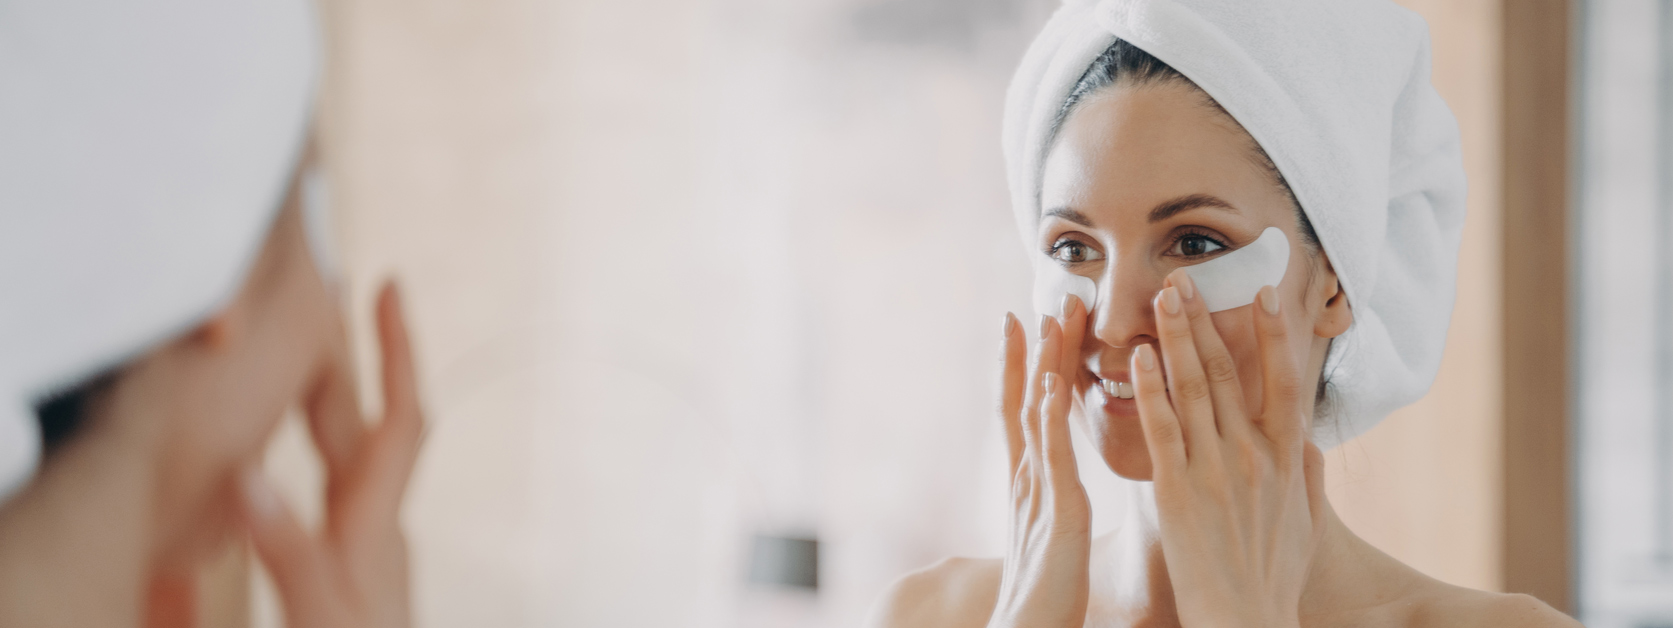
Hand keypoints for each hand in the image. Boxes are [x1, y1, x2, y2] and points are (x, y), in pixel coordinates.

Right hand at [237, 283, 425, 627]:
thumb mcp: (320, 610)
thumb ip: (290, 550)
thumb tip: (251, 477)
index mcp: (377, 528)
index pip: (401, 420)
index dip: (398, 350)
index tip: (390, 286)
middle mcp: (380, 530)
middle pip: (377, 425)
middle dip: (364, 358)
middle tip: (342, 298)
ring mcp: (368, 552)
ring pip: (354, 458)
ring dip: (341, 401)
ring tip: (314, 353)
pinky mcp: (349, 573)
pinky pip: (336, 494)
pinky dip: (317, 454)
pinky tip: (291, 453)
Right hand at [987, 297, 1092, 627]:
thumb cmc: (1049, 595)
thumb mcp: (1054, 533)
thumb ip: (1054, 499)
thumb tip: (1059, 477)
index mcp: (1033, 482)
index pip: (1026, 409)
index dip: (1024, 364)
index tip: (1023, 320)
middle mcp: (1029, 478)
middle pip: (1027, 399)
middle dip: (1033, 349)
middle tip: (1042, 299)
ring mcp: (1039, 492)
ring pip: (1037, 415)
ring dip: (1041, 364)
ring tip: (1046, 319)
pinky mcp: (1057, 512)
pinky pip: (1052, 456)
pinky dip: (1050, 416)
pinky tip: (1054, 383)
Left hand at [1129, 274, 1325, 626]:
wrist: (1246, 620)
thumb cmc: (1273, 577)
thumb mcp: (1304, 522)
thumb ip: (1306, 476)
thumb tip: (1309, 442)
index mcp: (1287, 458)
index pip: (1284, 380)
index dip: (1273, 333)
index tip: (1263, 291)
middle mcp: (1255, 455)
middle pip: (1228, 373)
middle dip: (1205, 320)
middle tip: (1185, 276)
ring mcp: (1216, 471)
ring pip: (1193, 389)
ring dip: (1176, 337)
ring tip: (1162, 295)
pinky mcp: (1178, 491)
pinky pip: (1162, 429)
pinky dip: (1151, 389)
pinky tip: (1139, 356)